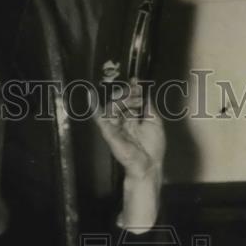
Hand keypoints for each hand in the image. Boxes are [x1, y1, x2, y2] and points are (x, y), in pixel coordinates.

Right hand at [93, 80, 164, 232]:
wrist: (148, 164)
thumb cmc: (153, 147)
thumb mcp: (155, 121)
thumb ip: (147, 106)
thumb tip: (143, 91)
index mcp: (133, 119)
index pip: (129, 100)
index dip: (132, 90)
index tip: (135, 80)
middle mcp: (122, 122)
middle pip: (120, 101)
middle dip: (128, 94)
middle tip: (135, 91)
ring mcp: (114, 127)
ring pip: (113, 107)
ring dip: (122, 99)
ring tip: (132, 98)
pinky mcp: (108, 133)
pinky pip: (100, 119)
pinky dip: (94, 108)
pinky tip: (91, 96)